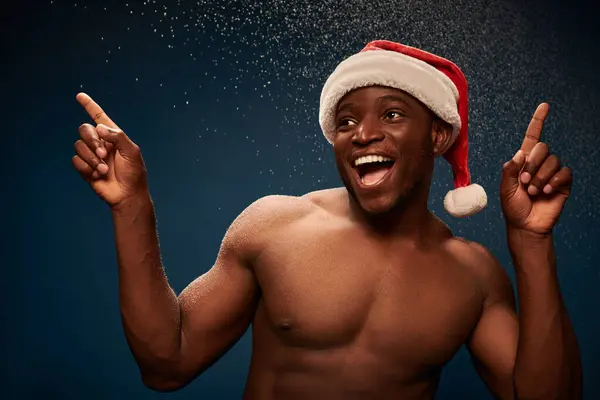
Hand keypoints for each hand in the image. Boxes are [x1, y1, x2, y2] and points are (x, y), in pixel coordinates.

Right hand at [72, 93, 148, 207]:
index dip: (90, 106)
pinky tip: (97, 175)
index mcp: (113, 137)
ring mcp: (92, 156)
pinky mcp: (85, 169)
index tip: (80, 96)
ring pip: (78, 145)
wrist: (127, 195)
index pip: (99, 117)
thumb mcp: (132, 152)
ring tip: (104, 169)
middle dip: (92, 140)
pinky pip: (75, 160)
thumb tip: (98, 126)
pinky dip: (85, 167)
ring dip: (91, 158)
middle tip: (104, 154)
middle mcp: (101, 143)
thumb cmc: (134, 173)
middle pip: (84, 129)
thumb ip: (117, 136)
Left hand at [500, 103, 572, 234]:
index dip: (538, 121)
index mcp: (523, 161)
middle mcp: (539, 164)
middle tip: (524, 182)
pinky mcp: (563, 184)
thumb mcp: (505, 188)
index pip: (532, 136)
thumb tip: (521, 153)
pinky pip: (564, 173)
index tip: (544, 106)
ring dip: (540, 177)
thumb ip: (510, 169)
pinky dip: (554, 181)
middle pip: (542, 148)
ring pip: (553, 161)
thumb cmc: (513, 207)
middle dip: (532, 165)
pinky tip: (546, 191)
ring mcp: (552, 173)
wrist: (525, 225)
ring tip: (532, 191)